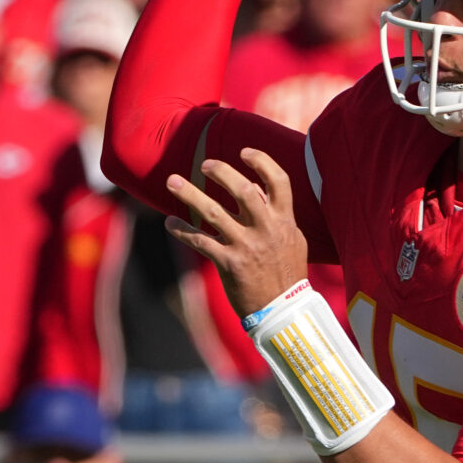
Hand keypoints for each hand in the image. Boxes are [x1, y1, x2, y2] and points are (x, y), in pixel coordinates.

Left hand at [162, 149, 308, 315]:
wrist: (283, 310)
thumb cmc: (287, 272)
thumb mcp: (292, 239)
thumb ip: (278, 214)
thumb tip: (256, 188)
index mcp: (284, 220)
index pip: (278, 180)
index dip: (261, 161)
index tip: (244, 152)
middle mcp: (265, 229)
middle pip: (243, 190)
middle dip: (222, 172)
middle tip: (206, 164)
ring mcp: (246, 246)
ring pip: (213, 212)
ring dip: (190, 194)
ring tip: (172, 181)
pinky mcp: (229, 264)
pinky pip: (199, 241)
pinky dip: (181, 230)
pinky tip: (170, 223)